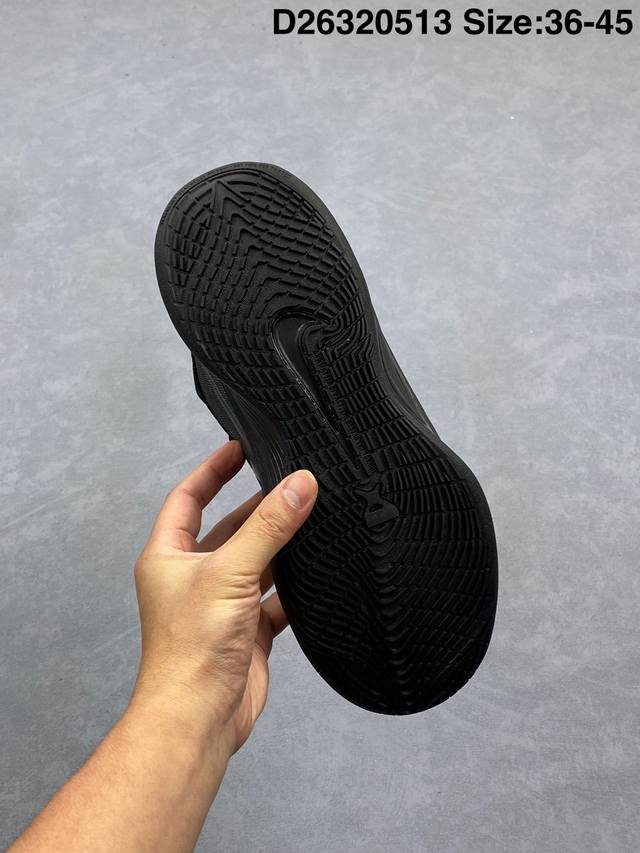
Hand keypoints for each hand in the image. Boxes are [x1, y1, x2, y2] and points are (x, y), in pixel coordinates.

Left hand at [131, 441, 316, 756]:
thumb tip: (299, 484)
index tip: (240, 447)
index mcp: (169, 557)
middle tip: (292, 481)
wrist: (199, 718)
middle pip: (229, 529)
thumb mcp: (230, 573)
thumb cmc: (191, 649)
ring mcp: (223, 604)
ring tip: (312, 516)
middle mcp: (193, 577)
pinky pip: (276, 598)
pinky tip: (318, 571)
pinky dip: (295, 586)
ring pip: (257, 562)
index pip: (188, 498)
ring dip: (281, 545)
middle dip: (259, 507)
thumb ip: (268, 527)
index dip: (212, 470)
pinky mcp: (248, 630)